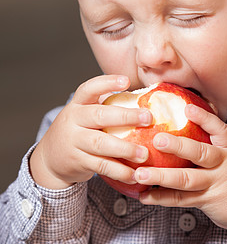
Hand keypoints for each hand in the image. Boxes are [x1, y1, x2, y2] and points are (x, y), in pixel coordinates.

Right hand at [30, 75, 151, 189]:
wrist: (49, 157)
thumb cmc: (79, 129)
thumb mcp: (85, 113)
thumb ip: (106, 106)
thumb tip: (145, 99)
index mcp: (78, 104)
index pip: (89, 88)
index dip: (107, 82)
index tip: (126, 80)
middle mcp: (73, 120)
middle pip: (99, 115)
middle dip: (126, 116)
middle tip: (148, 118)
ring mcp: (74, 141)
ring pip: (100, 144)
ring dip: (125, 149)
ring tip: (144, 154)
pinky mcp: (77, 162)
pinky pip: (101, 166)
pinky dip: (119, 171)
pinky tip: (134, 174)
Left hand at [134, 104, 226, 241]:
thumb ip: (213, 141)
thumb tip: (186, 116)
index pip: (219, 130)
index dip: (204, 118)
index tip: (188, 109)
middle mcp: (222, 164)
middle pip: (200, 154)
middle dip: (178, 147)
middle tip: (158, 140)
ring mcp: (214, 184)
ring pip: (186, 179)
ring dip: (161, 176)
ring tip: (140, 173)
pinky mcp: (207, 201)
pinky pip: (182, 200)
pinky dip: (162, 198)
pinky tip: (145, 196)